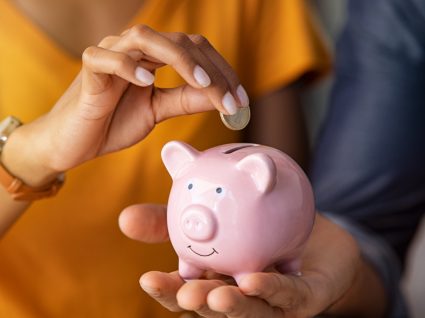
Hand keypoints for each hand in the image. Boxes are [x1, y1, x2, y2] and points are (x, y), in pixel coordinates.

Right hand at [3, 25, 248, 185]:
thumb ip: (185, 101)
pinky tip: (147, 82)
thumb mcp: (157, 111)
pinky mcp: (88, 70)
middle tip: (231, 100)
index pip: (196, 50)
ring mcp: (110, 54)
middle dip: (211, 70)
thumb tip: (219, 97)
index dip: (222, 72)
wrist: (75, 142)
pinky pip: (105, 57)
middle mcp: (135, 49)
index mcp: (154, 57)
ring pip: (146, 38)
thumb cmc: (113, 122)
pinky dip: (126, 66)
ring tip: (202, 85)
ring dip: (179, 59)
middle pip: (180, 41)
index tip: (241, 101)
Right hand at [119, 205, 380, 316]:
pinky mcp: (303, 298)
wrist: (310, 227)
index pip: (186, 290)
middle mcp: (239, 295)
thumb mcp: (213, 216)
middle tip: (184, 294)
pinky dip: (272, 289)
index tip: (148, 279)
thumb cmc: (256, 226)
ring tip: (215, 296)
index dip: (167, 290)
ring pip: (250, 310)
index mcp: (215, 278)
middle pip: (213, 306)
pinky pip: (288, 295)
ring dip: (232, 306)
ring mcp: (271, 302)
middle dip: (196, 304)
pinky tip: (255, 280)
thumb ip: (172, 219)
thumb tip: (124, 216)